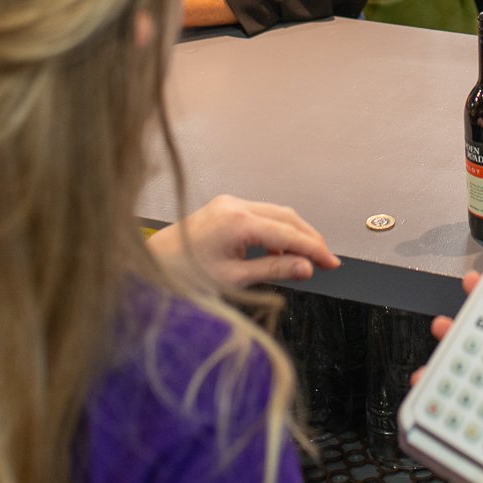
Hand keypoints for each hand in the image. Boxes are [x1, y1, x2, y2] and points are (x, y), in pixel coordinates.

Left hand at [147, 195, 339, 288]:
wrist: (151, 265)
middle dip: (308, 237)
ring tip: (303, 259)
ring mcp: (228, 203)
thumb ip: (274, 270)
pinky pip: (260, 213)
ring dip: (293, 233)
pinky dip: (275, 230)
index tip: (331, 262)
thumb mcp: (234, 279)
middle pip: (287, 216)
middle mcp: (234, 205)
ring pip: (275, 212)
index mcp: (237, 222)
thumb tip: (305, 268)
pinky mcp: (224, 206)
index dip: (314, 249)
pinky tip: (277, 251)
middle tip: (324, 260)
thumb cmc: (183, 275)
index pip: (289, 234)